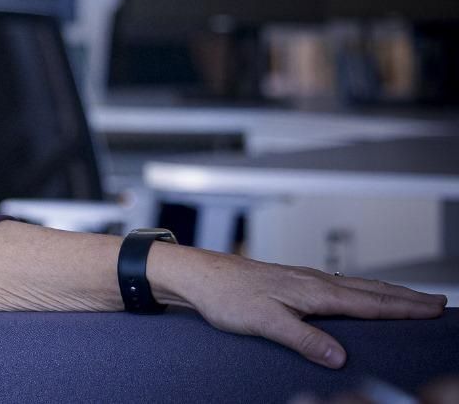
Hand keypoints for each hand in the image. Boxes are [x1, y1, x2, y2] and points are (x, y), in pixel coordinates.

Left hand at [155, 244, 447, 368]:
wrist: (197, 275)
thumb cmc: (225, 295)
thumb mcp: (265, 322)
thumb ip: (303, 340)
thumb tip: (338, 357)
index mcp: (314, 291)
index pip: (370, 302)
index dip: (404, 308)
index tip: (435, 309)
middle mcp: (313, 281)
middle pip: (371, 291)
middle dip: (406, 298)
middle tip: (438, 303)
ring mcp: (303, 280)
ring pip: (356, 287)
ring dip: (386, 293)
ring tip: (410, 300)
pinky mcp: (292, 282)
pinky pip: (338, 286)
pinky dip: (361, 291)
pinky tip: (358, 295)